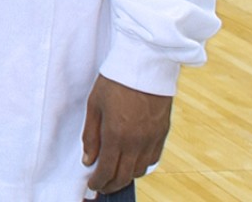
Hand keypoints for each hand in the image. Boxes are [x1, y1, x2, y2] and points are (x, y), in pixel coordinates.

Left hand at [82, 74, 172, 193]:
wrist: (145, 66)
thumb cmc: (114, 82)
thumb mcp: (94, 106)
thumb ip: (91, 135)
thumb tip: (88, 160)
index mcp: (116, 135)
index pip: (107, 170)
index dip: (99, 181)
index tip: (93, 185)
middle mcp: (136, 142)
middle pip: (124, 175)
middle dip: (111, 184)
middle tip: (102, 186)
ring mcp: (152, 139)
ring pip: (140, 170)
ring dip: (126, 176)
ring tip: (115, 175)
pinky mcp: (163, 133)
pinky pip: (153, 159)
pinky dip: (141, 166)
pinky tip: (132, 163)